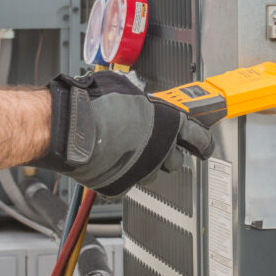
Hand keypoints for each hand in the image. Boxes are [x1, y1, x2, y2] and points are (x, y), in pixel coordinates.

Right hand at [30, 71, 213, 197]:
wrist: (72, 126)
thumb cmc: (96, 103)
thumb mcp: (126, 90)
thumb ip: (142, 102)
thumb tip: (139, 102)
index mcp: (169, 124)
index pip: (199, 138)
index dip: (202, 142)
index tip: (203, 145)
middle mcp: (161, 150)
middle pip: (175, 160)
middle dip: (167, 152)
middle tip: (152, 142)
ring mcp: (142, 171)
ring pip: (152, 173)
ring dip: (144, 164)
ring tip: (126, 149)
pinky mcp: (121, 186)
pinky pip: (127, 182)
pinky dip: (121, 174)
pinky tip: (110, 161)